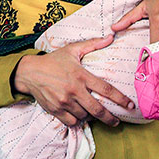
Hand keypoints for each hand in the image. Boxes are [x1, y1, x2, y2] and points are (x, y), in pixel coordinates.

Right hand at [11, 37, 131, 126]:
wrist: (29, 72)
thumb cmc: (52, 60)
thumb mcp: (72, 50)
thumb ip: (92, 44)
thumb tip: (111, 37)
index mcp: (81, 75)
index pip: (105, 89)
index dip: (120, 99)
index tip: (130, 105)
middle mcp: (74, 90)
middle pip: (97, 110)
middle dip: (110, 118)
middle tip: (117, 122)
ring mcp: (64, 102)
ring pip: (84, 116)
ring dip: (90, 116)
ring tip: (92, 112)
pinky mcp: (56, 110)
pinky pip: (72, 121)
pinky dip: (77, 120)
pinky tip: (79, 115)